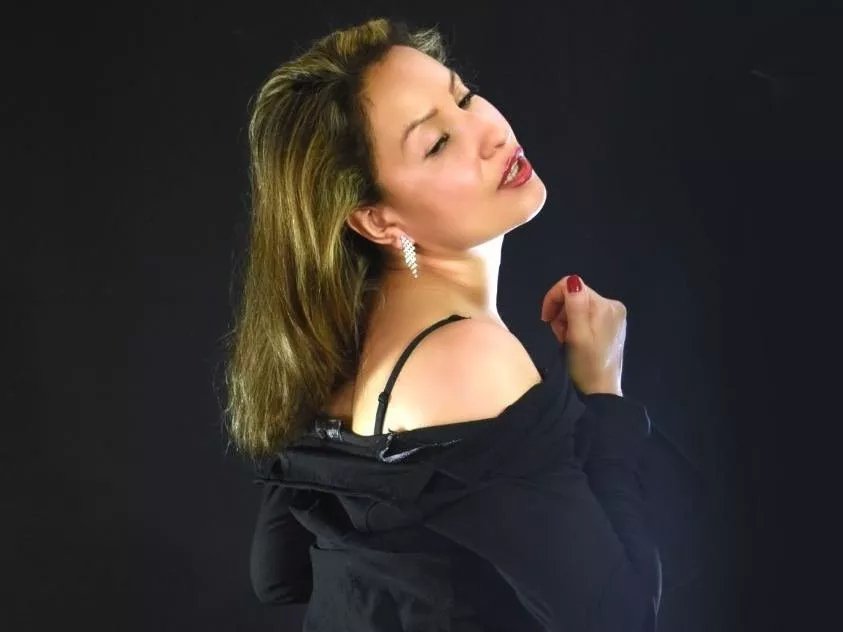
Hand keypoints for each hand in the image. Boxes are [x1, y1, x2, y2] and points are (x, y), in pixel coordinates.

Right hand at [540, 275, 625, 395]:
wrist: (600, 392)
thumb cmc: (586, 366)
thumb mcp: (577, 335)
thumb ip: (575, 305)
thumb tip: (572, 280)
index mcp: (606, 305)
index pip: (571, 286)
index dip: (553, 299)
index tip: (545, 320)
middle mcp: (613, 305)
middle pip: (575, 295)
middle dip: (561, 312)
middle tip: (560, 335)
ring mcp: (613, 316)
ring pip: (578, 306)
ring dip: (566, 320)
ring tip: (566, 339)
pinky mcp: (611, 325)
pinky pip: (586, 315)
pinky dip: (575, 325)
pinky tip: (575, 340)